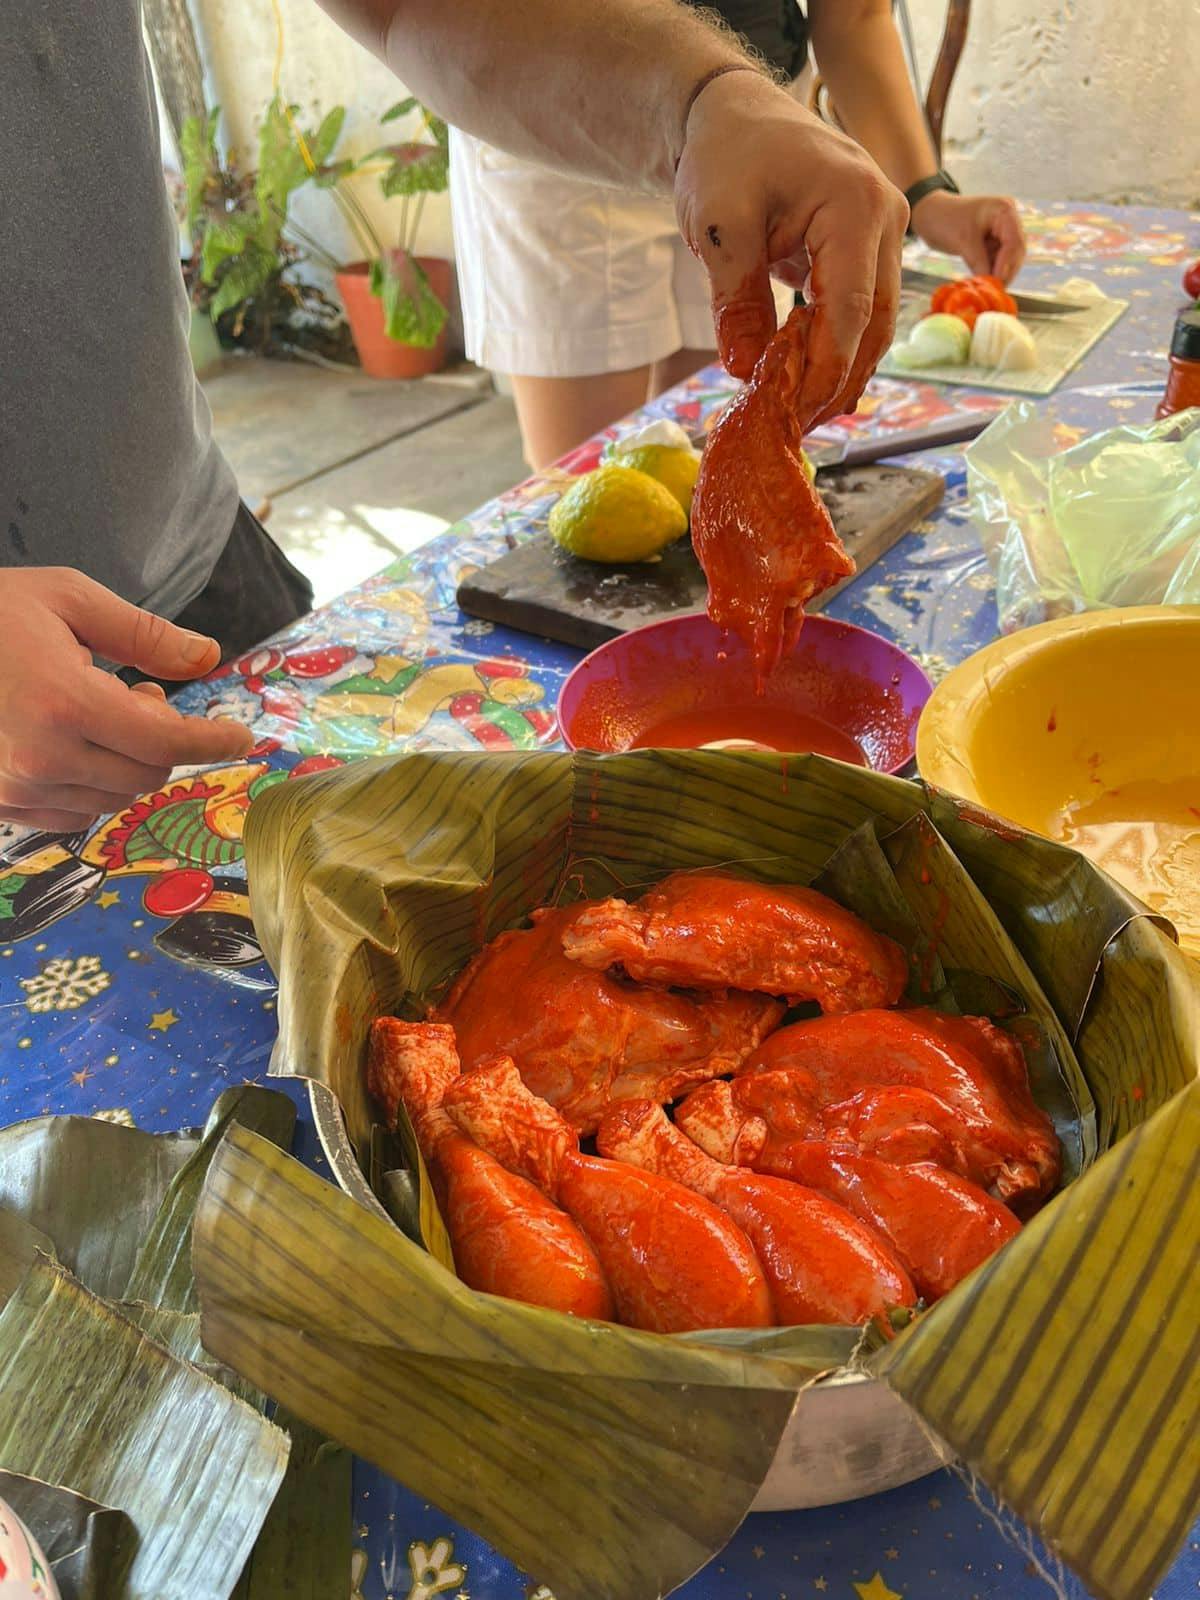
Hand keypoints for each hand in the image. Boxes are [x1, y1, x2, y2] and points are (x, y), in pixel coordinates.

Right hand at [0, 568, 253, 833]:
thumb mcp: (68, 599)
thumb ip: (145, 634)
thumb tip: (208, 656)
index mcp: (65, 703)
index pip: (168, 741)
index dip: (213, 741)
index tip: (242, 737)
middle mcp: (41, 756)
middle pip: (146, 773)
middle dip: (163, 740)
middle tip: (144, 695)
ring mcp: (15, 787)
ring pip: (113, 797)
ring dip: (126, 762)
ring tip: (101, 711)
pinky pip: (73, 814)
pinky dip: (91, 785)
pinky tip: (71, 742)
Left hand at [675, 70, 908, 425]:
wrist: (732, 114)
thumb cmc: (725, 157)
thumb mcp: (719, 230)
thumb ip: (735, 301)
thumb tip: (744, 370)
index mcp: (855, 207)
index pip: (850, 311)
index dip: (825, 372)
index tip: (795, 414)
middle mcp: (885, 218)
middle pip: (875, 322)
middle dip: (840, 380)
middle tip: (800, 426)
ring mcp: (883, 230)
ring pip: (875, 319)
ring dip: (843, 367)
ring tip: (805, 412)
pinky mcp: (867, 243)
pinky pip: (860, 304)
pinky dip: (836, 342)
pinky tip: (809, 378)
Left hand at [909, 190, 1025, 282]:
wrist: (930, 215)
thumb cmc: (945, 219)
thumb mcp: (963, 241)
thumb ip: (978, 262)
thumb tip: (990, 285)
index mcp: (1004, 211)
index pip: (1014, 241)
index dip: (1007, 264)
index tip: (997, 283)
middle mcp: (1008, 220)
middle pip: (1016, 251)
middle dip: (1006, 271)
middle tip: (995, 291)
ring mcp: (1002, 232)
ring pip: (1008, 259)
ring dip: (999, 274)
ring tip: (988, 290)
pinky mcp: (993, 243)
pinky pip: (997, 261)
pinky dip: (992, 272)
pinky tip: (984, 283)